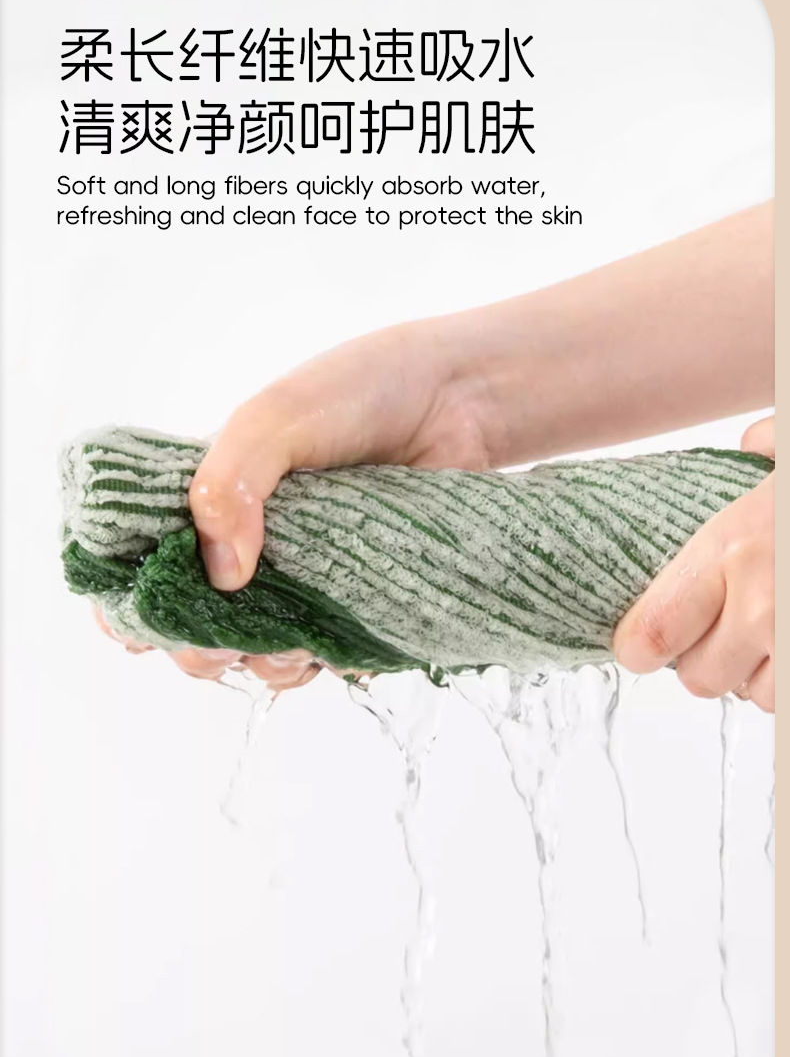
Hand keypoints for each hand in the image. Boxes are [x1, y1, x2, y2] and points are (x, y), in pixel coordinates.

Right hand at [164, 317, 491, 683]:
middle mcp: (254, 548)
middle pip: (200, 626)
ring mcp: (309, 579)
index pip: (151, 565)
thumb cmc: (358, 391)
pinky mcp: (361, 600)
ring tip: (293, 647)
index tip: (143, 627)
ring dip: (266, 665)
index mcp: (214, 503)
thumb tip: (222, 575)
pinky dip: (331, 664)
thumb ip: (231, 482)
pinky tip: (341, 648)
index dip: (138, 605)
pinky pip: (335, 655)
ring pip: (264, 652)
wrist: (459, 398)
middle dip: (200, 649)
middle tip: (223, 644)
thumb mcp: (274, 418)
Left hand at [613, 416, 774, 711]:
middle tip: (722, 626)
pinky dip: (786, 681)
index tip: (641, 639)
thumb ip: (764, 456)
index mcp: (730, 548)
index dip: (640, 646)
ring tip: (770, 633)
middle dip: (707, 658)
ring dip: (755, 672)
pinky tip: (789, 645)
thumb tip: (752, 445)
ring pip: (750, 694)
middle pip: (697, 678)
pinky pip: (785, 701)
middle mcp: (758, 605)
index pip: (647, 635)